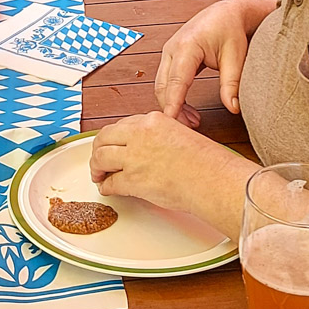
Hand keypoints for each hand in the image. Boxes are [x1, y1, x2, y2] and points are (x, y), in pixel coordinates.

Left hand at [88, 111, 231, 212]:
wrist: (212, 180)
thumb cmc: (206, 162)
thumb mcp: (180, 134)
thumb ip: (159, 137)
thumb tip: (147, 149)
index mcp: (153, 120)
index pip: (123, 125)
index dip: (115, 138)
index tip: (113, 145)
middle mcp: (140, 134)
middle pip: (105, 137)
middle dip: (98, 149)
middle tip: (99, 159)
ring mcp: (134, 157)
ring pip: (101, 158)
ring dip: (96, 167)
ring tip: (98, 174)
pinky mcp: (133, 180)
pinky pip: (110, 183)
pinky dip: (106, 187)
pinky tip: (107, 189)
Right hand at [155, 0, 267, 122]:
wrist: (225, 13)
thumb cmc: (230, 30)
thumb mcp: (235, 57)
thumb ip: (232, 83)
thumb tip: (233, 108)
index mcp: (187, 45)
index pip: (176, 80)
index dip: (172, 103)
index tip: (170, 121)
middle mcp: (172, 48)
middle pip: (163, 86)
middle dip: (172, 109)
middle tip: (190, 130)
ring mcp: (168, 52)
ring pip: (162, 85)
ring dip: (172, 105)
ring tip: (193, 122)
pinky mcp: (170, 57)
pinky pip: (165, 81)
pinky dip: (173, 97)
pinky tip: (187, 111)